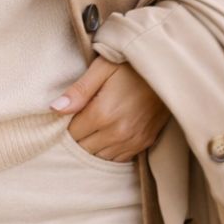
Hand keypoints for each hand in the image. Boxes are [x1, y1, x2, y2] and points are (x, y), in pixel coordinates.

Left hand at [51, 55, 170, 162]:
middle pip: (84, 149)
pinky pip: (119, 159)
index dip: (65, 126)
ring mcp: (133, 140)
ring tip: (94, 128)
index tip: (68, 116)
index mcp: (103, 113)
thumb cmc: (131, 64)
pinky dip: (110, 151)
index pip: (72, 134)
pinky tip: (108, 136)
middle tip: (79, 120)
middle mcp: (118, 132)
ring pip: (100, 157)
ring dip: (93, 146)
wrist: (168, 68)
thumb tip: (54, 109)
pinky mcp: (145, 142)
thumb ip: (78, 91)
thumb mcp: (102, 68)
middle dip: (78, 138)